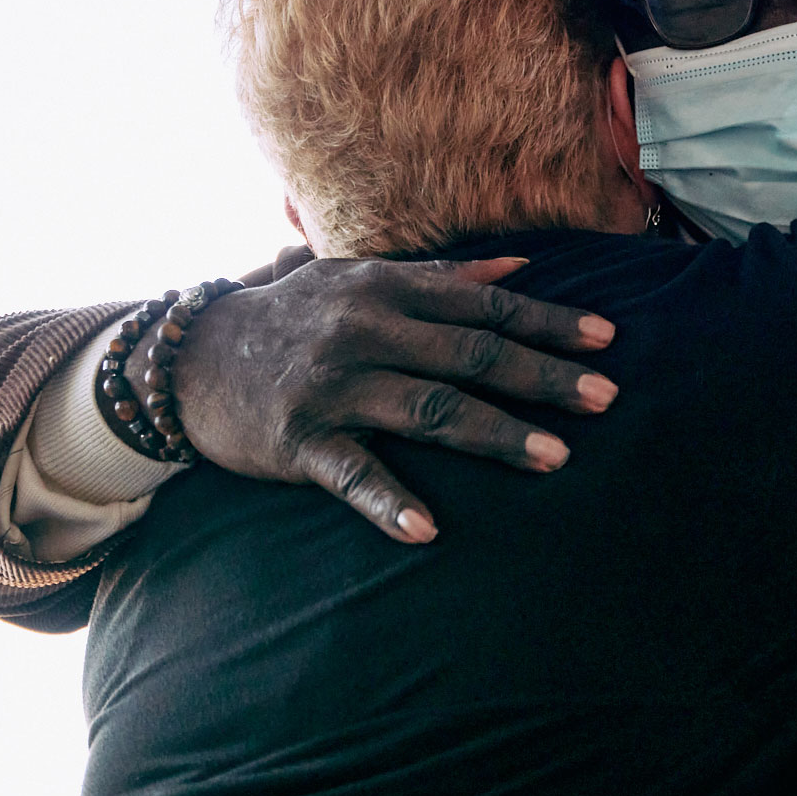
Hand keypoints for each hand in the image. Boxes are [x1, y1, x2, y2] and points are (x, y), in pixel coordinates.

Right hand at [148, 256, 615, 542]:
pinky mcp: (297, 440)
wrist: (188, 358)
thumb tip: (520, 266)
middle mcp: (364, 329)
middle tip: (606, 400)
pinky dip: (389, 502)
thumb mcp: (360, 279)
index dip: (547, 323)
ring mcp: (332, 386)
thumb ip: (439, 276)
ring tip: (555, 458)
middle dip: (542, 378)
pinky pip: (352, 474)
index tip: (608, 342)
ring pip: (429, 410)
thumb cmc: (292, 317)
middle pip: (470, 355)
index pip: (484, 305)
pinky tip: (428, 530)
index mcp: (386, 287)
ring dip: (496, 434)